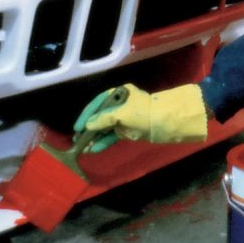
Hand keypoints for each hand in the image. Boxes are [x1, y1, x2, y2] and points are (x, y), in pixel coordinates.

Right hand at [73, 83, 208, 152]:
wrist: (167, 122)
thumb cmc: (144, 113)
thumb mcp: (122, 114)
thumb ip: (103, 118)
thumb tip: (88, 125)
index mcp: (119, 94)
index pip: (98, 102)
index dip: (87, 114)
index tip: (76, 127)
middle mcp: (121, 104)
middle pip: (101, 115)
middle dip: (89, 127)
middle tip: (78, 139)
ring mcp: (125, 118)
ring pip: (106, 127)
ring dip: (95, 136)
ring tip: (84, 147)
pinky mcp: (129, 130)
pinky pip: (113, 135)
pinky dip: (104, 141)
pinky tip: (95, 148)